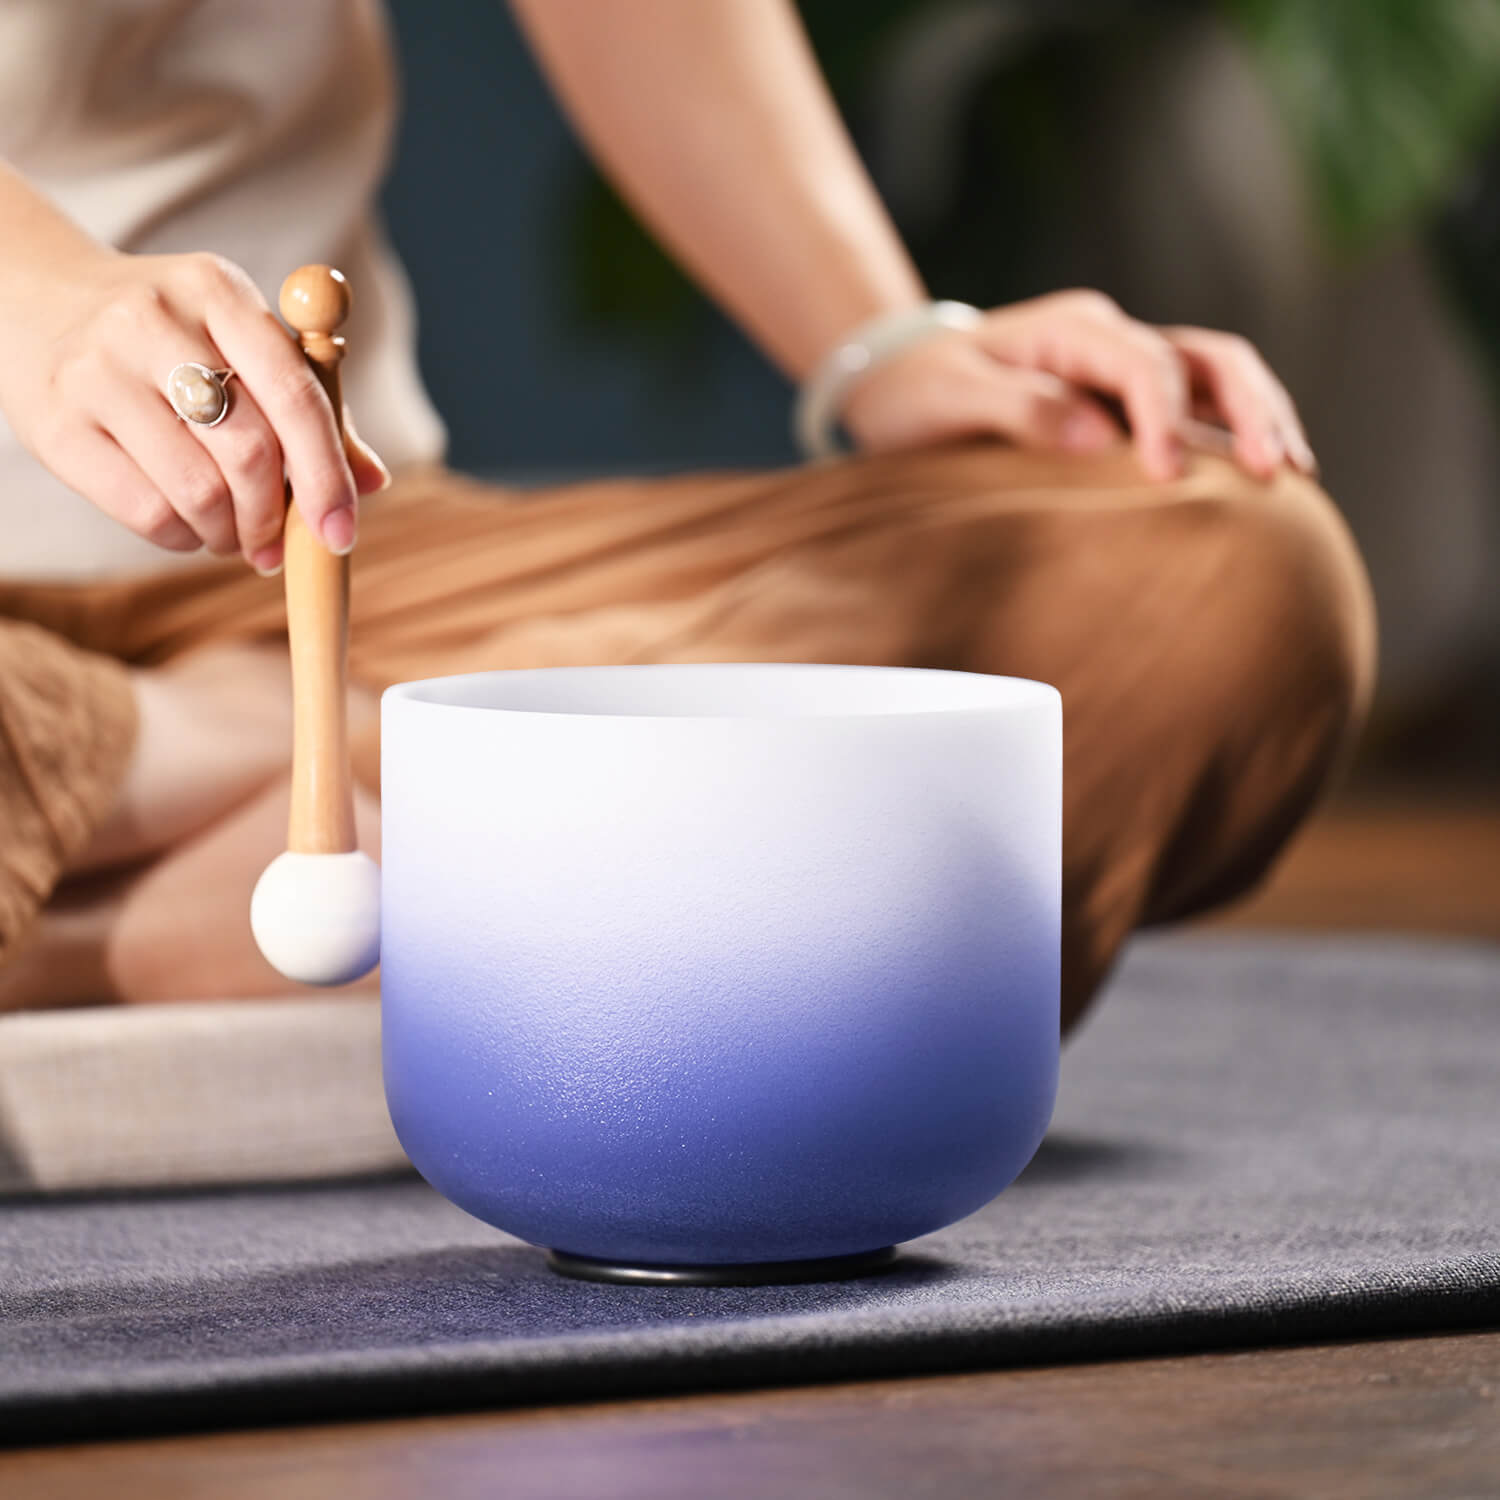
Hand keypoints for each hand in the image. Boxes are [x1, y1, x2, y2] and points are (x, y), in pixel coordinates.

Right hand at [0, 245, 390, 573]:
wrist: (40, 300)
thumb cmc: (174, 338)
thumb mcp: (241, 343)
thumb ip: (311, 408)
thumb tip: (372, 481)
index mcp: (217, 291)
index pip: (295, 397)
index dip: (328, 477)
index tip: (342, 534)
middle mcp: (151, 321)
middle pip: (248, 453)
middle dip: (276, 516)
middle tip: (276, 542)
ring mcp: (95, 372)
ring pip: (198, 492)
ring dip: (231, 534)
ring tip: (233, 532)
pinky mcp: (54, 424)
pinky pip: (146, 513)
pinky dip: (183, 538)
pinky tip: (187, 523)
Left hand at [838, 289, 1315, 482]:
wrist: (896, 379)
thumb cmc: (916, 391)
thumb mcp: (950, 397)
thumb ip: (1018, 410)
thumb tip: (1095, 439)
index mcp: (1070, 330)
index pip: (1142, 366)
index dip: (1164, 419)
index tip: (1170, 475)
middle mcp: (1109, 338)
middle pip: (1207, 357)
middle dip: (1249, 409)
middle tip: (1275, 471)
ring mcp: (1122, 365)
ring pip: (1217, 375)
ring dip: (1260, 417)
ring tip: (1293, 474)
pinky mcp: (1125, 397)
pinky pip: (1198, 405)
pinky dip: (1235, 433)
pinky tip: (1262, 477)